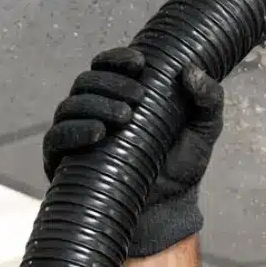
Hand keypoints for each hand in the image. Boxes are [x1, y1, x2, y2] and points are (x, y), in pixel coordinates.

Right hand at [42, 46, 224, 256]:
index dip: (117, 59)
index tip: (140, 63)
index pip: (107, 66)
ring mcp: (76, 135)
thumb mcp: (204, 129)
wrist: (170, 207)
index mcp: (120, 95)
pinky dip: (75, 131)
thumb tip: (191, 70)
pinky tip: (99, 133)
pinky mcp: (63, 161)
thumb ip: (209, 99)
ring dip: (96, 105)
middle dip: (111, 84)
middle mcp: (93, 110)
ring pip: (70, 106)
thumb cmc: (182, 164)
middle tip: (138, 96)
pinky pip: (57, 139)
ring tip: (125, 117)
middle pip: (87, 82)